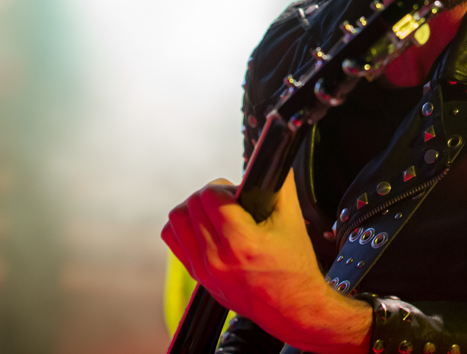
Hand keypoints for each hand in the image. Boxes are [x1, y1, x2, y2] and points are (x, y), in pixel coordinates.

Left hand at [161, 170, 370, 353]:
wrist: (291, 307)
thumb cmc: (294, 268)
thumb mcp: (293, 221)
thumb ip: (281, 184)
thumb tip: (273, 158)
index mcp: (242, 243)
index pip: (210, 196)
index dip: (223, 186)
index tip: (237, 192)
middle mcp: (218, 258)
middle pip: (191, 205)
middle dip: (211, 195)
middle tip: (230, 200)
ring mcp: (204, 269)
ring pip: (176, 220)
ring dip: (193, 209)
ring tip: (215, 212)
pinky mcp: (198, 276)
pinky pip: (173, 239)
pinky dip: (184, 227)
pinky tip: (204, 228)